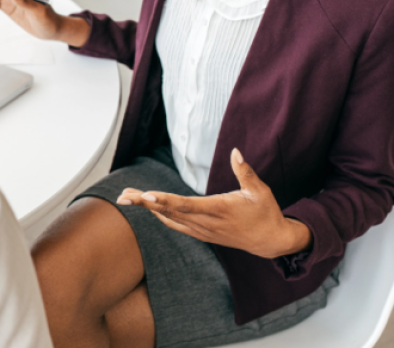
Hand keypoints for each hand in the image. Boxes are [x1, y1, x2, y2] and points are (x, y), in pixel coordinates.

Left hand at [116, 148, 312, 258]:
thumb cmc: (265, 212)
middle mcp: (207, 223)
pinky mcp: (202, 234)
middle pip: (170, 212)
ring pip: (169, 218)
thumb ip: (244, 172)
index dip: (164, 201)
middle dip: (144, 204)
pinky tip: (148, 207)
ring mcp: (203, 230)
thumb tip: (235, 151)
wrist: (271, 241)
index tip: (145, 196)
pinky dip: (160, 215)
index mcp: (219, 209)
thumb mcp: (259, 190)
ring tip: (126, 198)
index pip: (186, 205)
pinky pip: (176, 225)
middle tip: (123, 196)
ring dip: (147, 208)